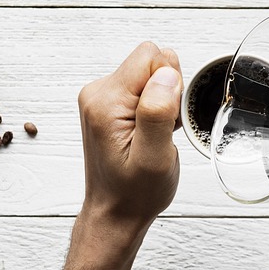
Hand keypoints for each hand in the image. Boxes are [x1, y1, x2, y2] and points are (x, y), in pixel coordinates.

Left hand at [77, 42, 182, 238]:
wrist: (115, 213)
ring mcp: (102, 97)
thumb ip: (158, 112)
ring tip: (155, 134)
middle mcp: (98, 93)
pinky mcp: (109, 104)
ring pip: (150, 74)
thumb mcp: (154, 158)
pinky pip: (144, 87)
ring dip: (163, 102)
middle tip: (161, 130)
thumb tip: (167, 74)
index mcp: (106, 101)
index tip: (165, 120)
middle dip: (168, 92)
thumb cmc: (134, 193)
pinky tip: (150, 133)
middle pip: (151, 61)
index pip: (151, 56)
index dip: (170, 85)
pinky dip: (155, 108)